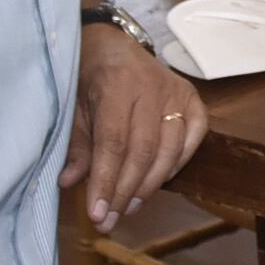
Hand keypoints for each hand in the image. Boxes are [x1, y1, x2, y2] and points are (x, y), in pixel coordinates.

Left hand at [68, 24, 203, 232]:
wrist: (112, 44)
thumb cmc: (88, 77)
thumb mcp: (73, 106)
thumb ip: (76, 144)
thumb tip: (70, 183)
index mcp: (117, 83)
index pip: (114, 142)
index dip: (106, 180)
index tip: (96, 213)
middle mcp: (153, 87)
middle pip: (144, 151)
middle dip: (125, 191)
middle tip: (109, 220)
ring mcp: (178, 92)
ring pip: (169, 151)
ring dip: (148, 186)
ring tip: (127, 208)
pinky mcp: (194, 99)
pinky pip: (192, 141)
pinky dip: (176, 165)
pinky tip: (156, 182)